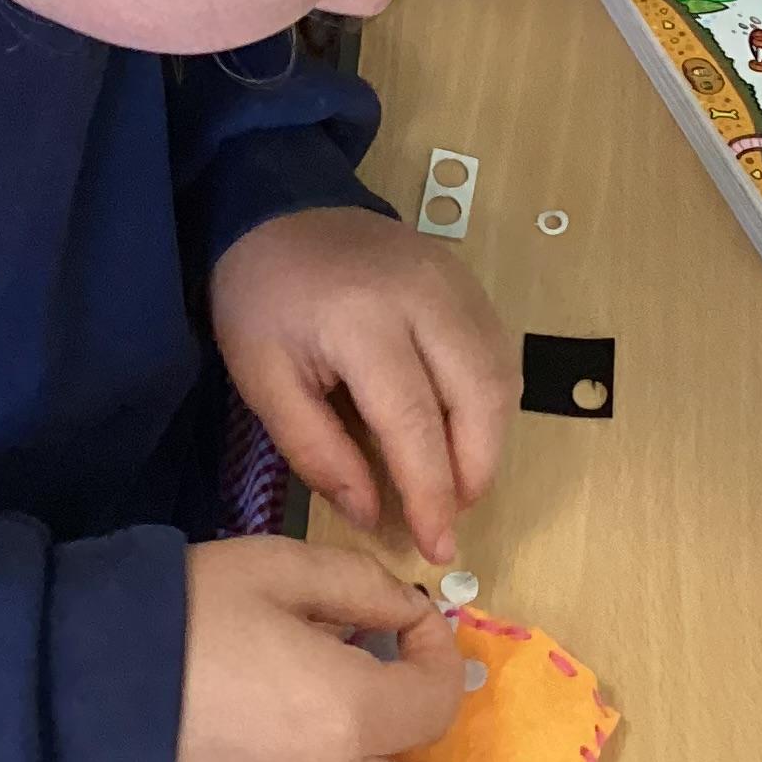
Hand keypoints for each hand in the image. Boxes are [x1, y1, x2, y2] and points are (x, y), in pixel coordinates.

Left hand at [210, 208, 518, 564]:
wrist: (279, 212)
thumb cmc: (262, 302)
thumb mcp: (264, 381)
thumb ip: (317, 451)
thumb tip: (372, 514)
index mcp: (363, 320)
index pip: (415, 424)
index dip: (430, 494)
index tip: (435, 548)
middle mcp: (425, 297)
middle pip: (479, 398)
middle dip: (474, 471)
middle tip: (449, 517)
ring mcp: (456, 282)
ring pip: (499, 377)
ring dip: (488, 441)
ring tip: (452, 481)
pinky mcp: (468, 281)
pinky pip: (497, 352)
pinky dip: (488, 404)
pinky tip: (459, 431)